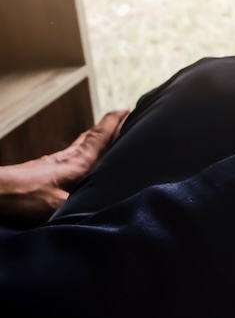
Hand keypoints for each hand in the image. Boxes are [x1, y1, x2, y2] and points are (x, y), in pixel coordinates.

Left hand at [0, 109, 127, 224]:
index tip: (127, 110)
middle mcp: (68, 158)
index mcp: (77, 162)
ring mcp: (54, 163)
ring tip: (108, 136)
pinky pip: (71, 155)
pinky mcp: (44, 171)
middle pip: (91, 136)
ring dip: (96, 138)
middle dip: (108, 126)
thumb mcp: (60, 205)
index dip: (115, 123)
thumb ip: (84, 203)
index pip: (100, 137)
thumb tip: (106, 206)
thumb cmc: (25, 197)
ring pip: (81, 145)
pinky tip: (82, 160)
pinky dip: (83, 150)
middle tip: (122, 117)